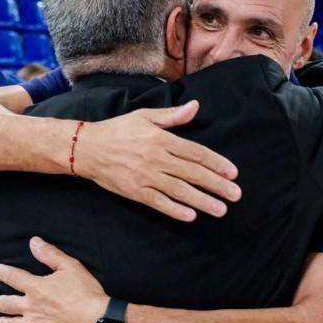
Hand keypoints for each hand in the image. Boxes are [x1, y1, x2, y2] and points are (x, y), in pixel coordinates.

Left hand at [0, 237, 107, 322]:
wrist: (96, 321)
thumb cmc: (85, 292)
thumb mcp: (70, 266)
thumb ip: (50, 254)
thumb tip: (33, 242)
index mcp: (35, 287)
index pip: (11, 277)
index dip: (2, 272)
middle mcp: (29, 307)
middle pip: (3, 304)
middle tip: (1, 300)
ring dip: (3, 322)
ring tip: (3, 321)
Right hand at [74, 100, 241, 221]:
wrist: (86, 148)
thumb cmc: (118, 130)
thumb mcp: (145, 116)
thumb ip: (172, 116)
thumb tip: (195, 107)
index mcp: (160, 139)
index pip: (195, 152)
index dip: (216, 163)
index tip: (233, 173)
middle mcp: (155, 158)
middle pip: (192, 173)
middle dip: (216, 185)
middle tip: (235, 194)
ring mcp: (145, 176)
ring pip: (179, 190)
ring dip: (202, 201)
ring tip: (221, 209)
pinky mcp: (134, 191)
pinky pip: (158, 202)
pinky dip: (175, 210)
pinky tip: (191, 216)